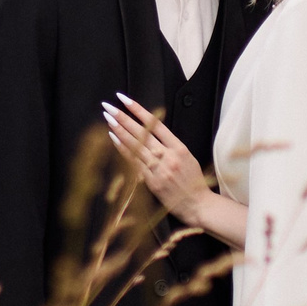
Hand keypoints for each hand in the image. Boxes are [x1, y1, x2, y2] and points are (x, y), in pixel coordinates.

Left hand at [101, 94, 210, 224]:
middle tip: (109, 106)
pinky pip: (134, 163)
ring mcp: (159, 169)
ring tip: (108, 119)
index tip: (125, 100)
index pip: (155, 123)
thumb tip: (151, 132)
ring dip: (120, 131)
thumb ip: (170, 145)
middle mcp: (168, 156)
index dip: (138, 110)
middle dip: (123, 117)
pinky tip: (113, 139)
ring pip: (136, 146)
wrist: (198, 205)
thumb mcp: (188, 157)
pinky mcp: (151, 182)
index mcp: (179, 148)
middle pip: (142, 132)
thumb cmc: (194, 182)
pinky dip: (123, 150)